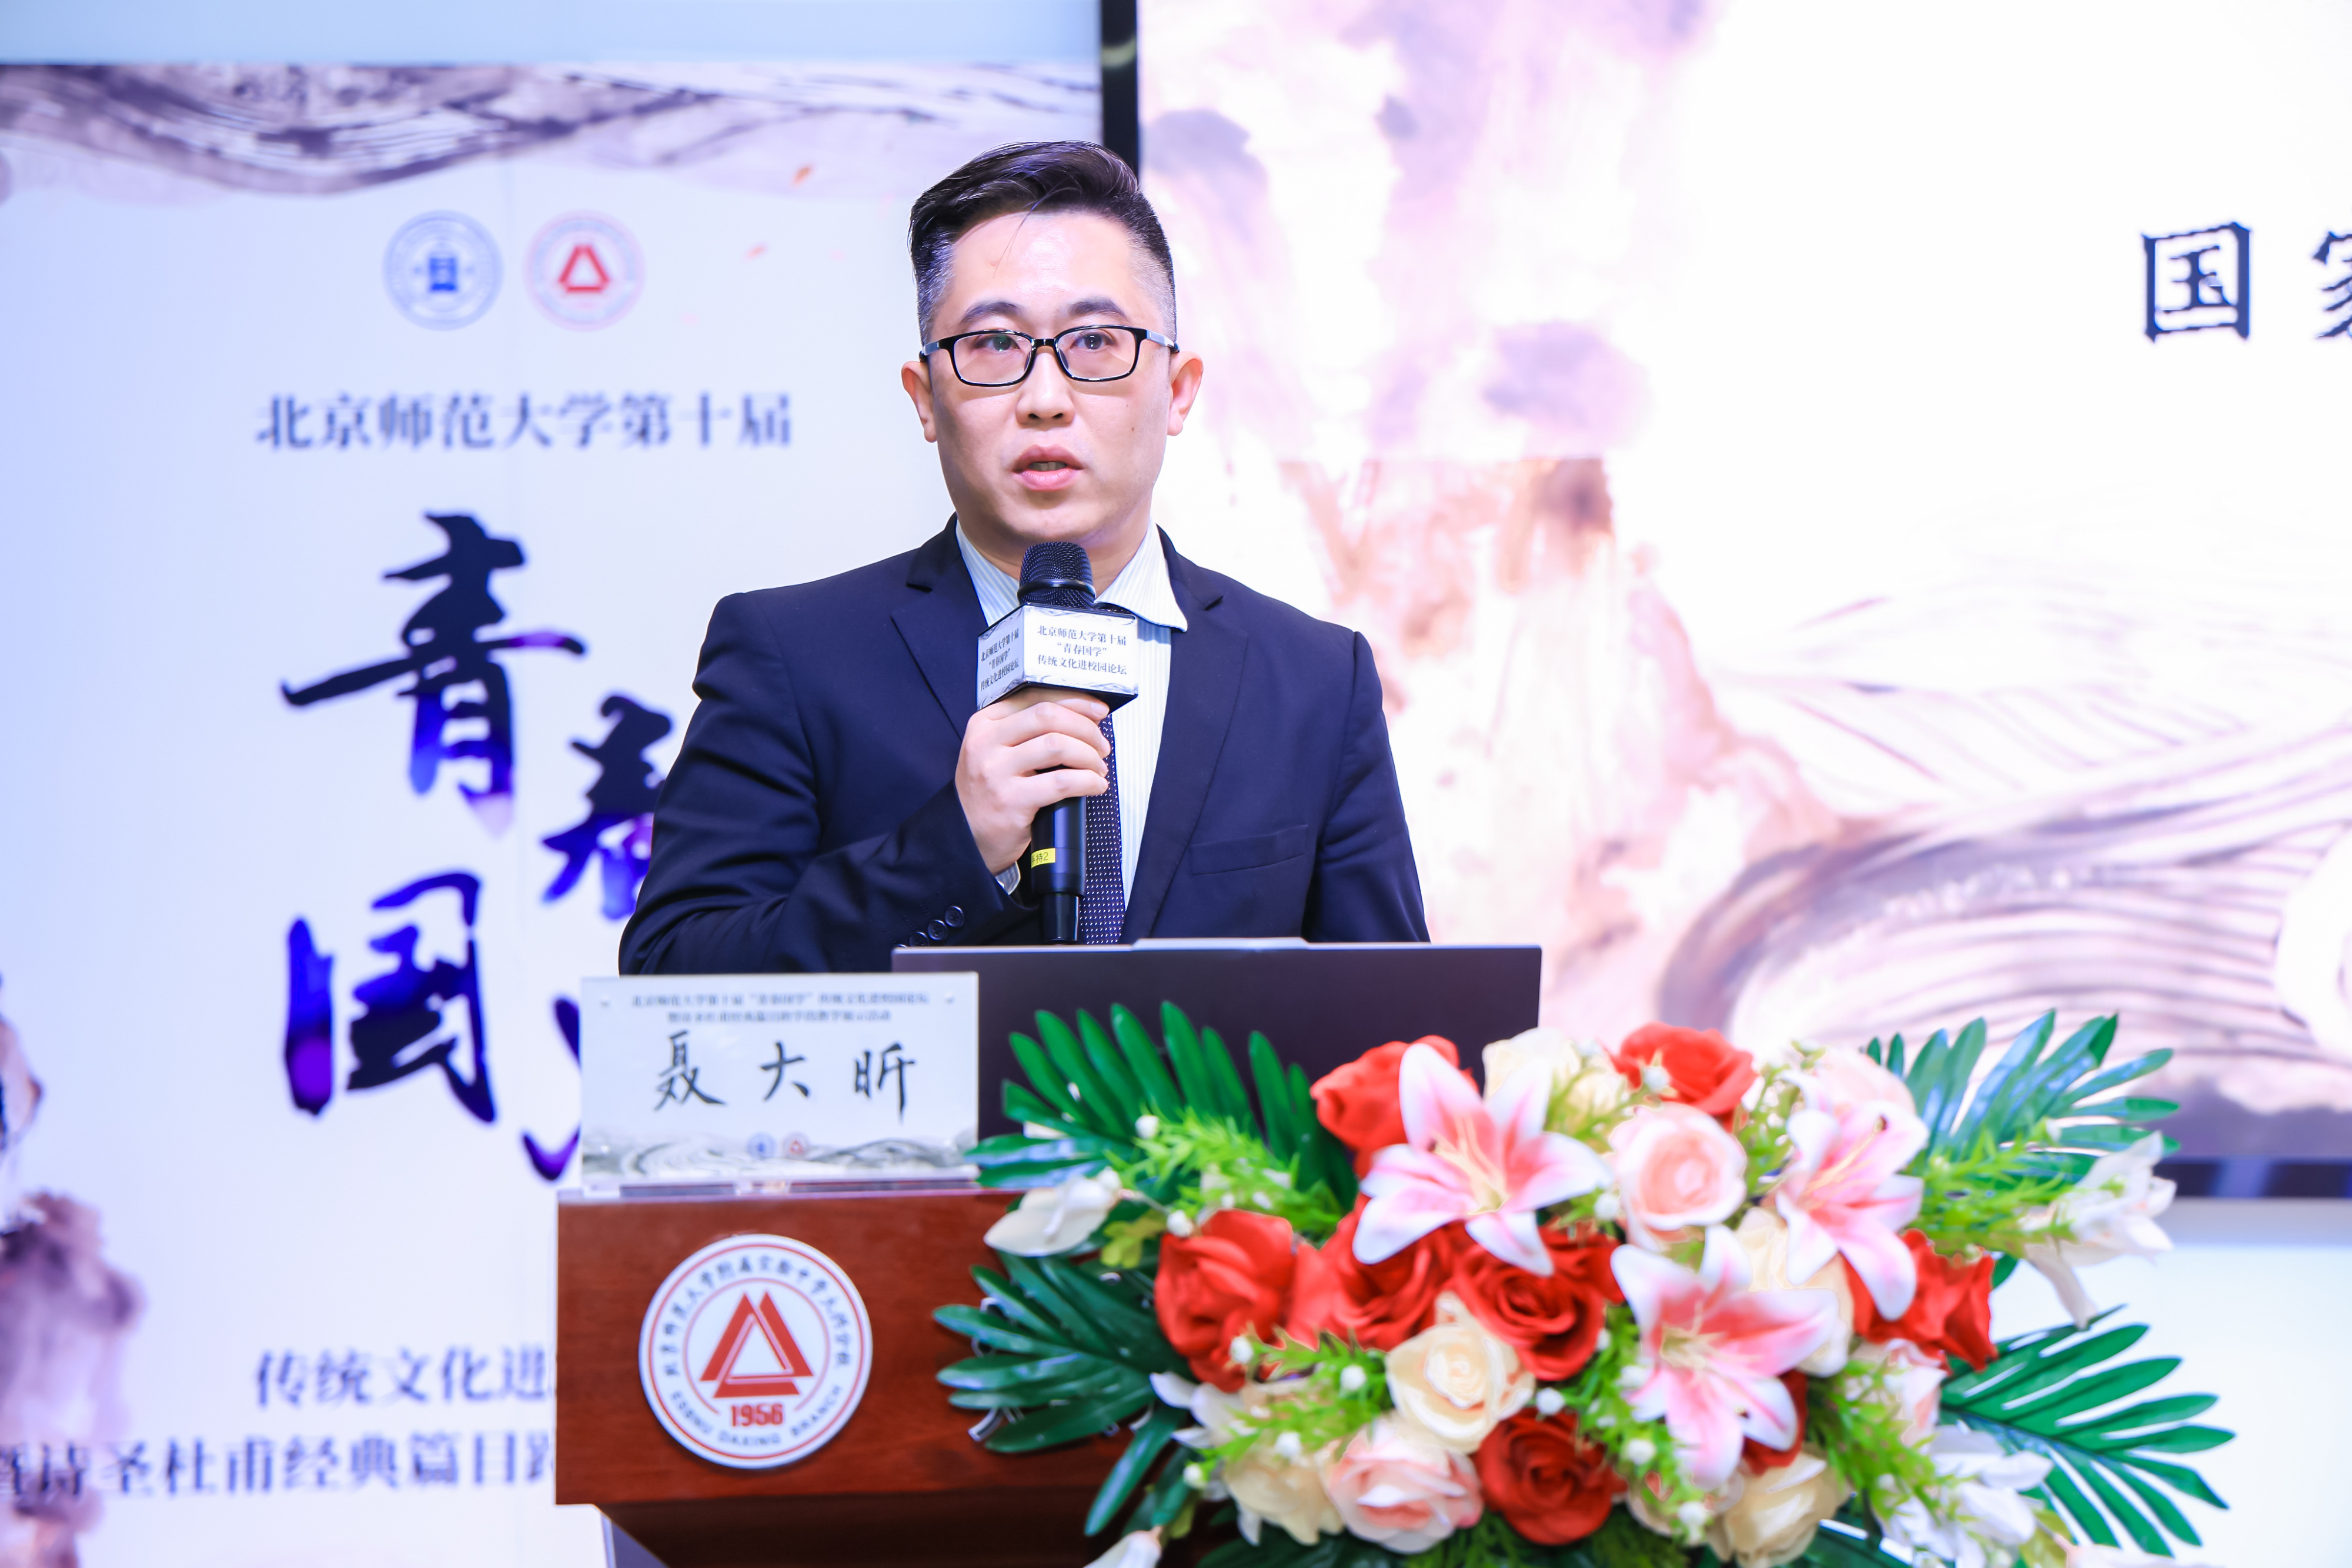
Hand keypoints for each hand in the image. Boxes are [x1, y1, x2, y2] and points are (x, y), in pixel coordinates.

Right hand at [956, 694, 1110, 874]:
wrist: (964, 836)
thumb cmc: (989, 793)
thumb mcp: (995, 752)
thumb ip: (1026, 732)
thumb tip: (1082, 719)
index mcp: (984, 724)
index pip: (1035, 697)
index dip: (1074, 701)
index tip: (1098, 711)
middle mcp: (987, 743)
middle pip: (1048, 716)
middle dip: (1085, 728)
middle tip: (1100, 745)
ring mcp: (996, 771)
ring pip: (1057, 745)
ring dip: (1089, 756)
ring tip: (1098, 768)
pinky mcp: (1011, 800)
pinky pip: (1061, 782)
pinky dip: (1087, 781)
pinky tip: (1095, 785)